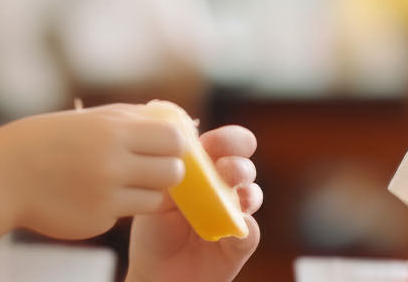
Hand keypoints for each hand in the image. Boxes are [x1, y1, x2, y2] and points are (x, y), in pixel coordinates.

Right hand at [0, 104, 185, 239]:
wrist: (4, 176)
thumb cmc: (49, 141)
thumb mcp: (89, 118)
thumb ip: (133, 119)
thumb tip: (178, 125)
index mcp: (113, 132)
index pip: (174, 140)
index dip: (176, 145)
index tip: (167, 147)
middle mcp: (113, 164)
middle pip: (173, 172)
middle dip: (169, 171)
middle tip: (154, 169)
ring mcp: (105, 197)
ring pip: (156, 200)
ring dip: (149, 192)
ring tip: (125, 182)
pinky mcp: (97, 222)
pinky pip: (126, 215)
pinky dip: (118, 207)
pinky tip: (93, 196)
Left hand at [127, 125, 262, 281]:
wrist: (155, 274)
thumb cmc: (154, 231)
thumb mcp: (156, 196)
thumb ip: (171, 173)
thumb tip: (179, 144)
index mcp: (206, 171)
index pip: (224, 146)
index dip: (226, 139)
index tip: (212, 142)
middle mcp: (225, 189)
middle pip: (244, 165)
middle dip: (239, 162)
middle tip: (225, 168)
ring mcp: (235, 215)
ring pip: (253, 194)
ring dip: (247, 190)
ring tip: (234, 193)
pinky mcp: (240, 244)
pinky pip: (251, 232)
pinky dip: (245, 227)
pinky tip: (234, 225)